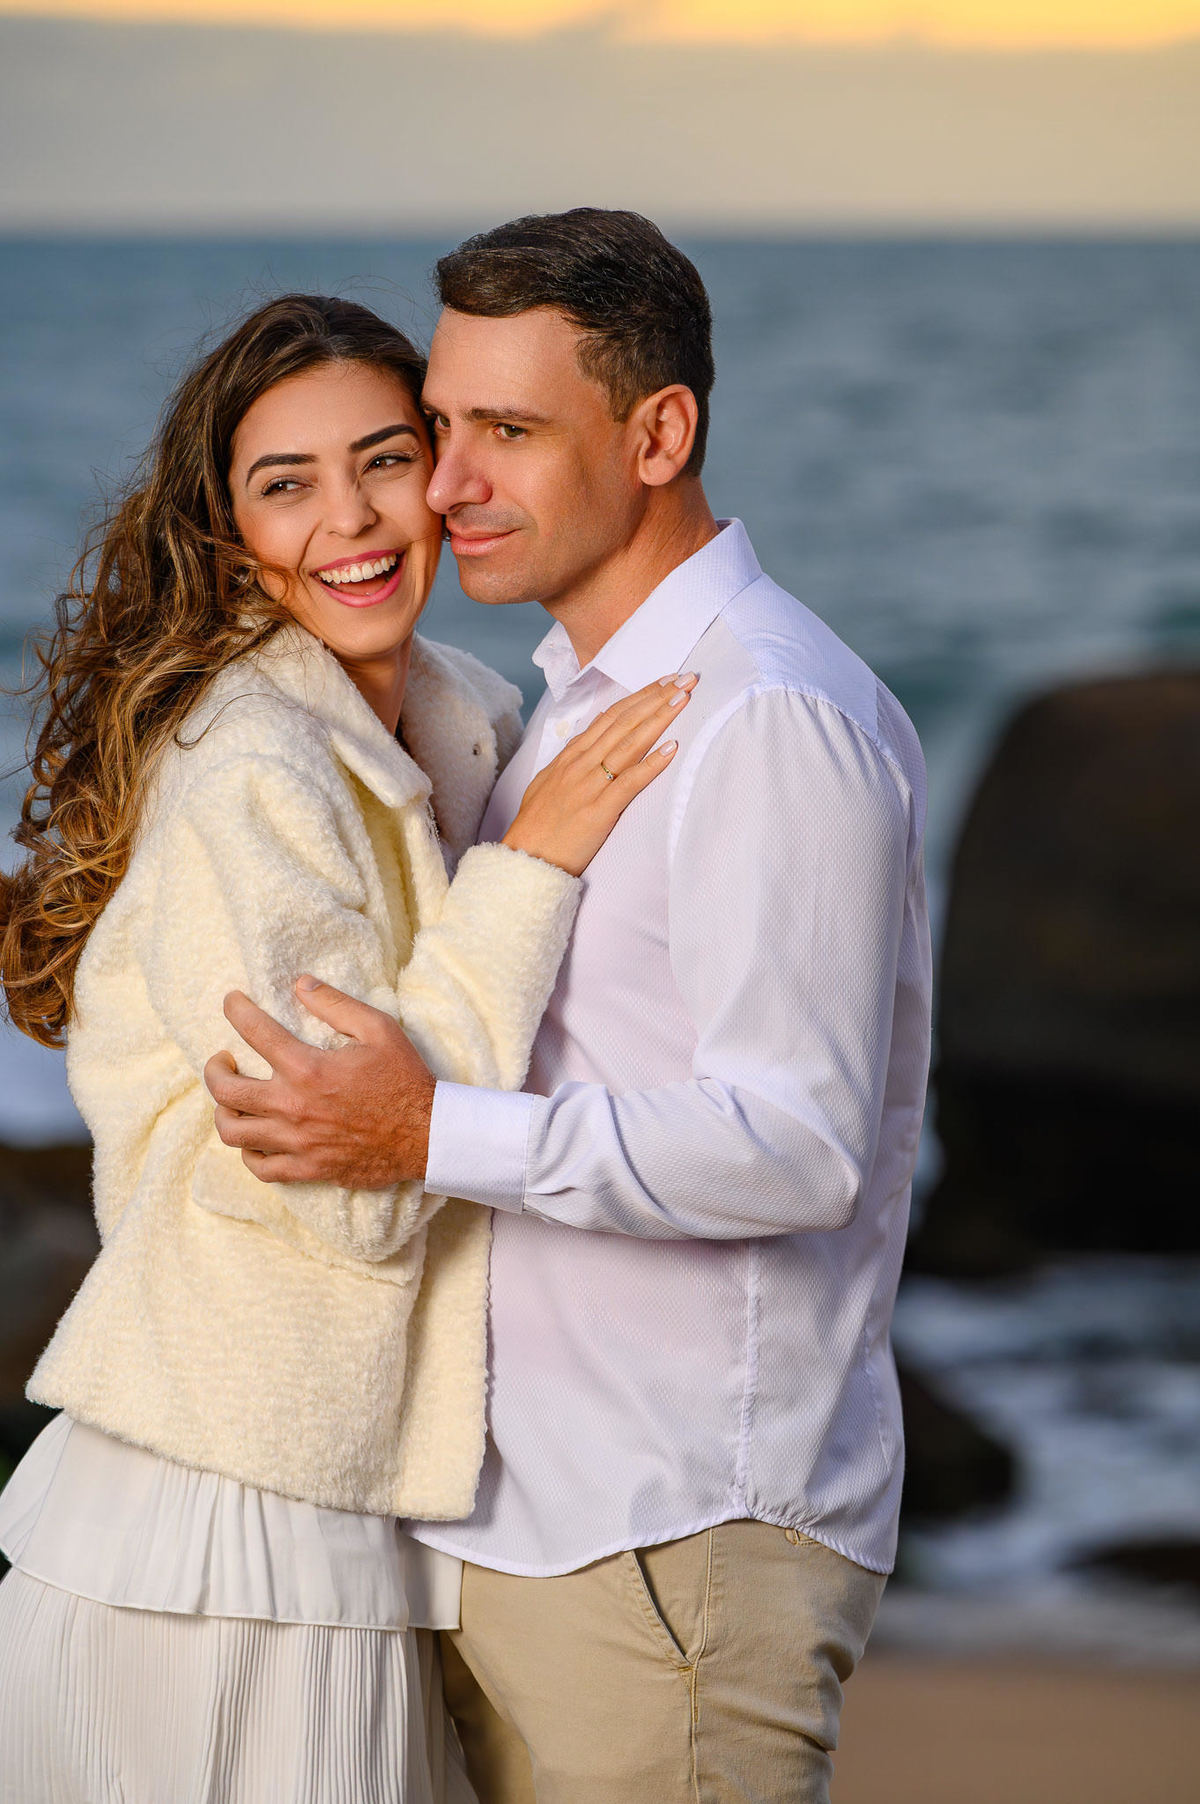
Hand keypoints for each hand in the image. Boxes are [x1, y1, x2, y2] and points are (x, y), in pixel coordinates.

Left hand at [204, 977, 435, 1186]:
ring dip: (223, 1111)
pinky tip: (255, 1136)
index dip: (236, 1010)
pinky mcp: (307, 1168)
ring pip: (233, 1131)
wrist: (426, 1135)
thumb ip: (335, 1005)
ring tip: (232, 1099)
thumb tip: (300, 984)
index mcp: (308, 1068)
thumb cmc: (404, 1079)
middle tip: (223, 1060)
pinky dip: (248, 1151)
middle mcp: (293, 1106)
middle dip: (214, 1069)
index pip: (254, 1032)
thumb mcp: (378, 1029)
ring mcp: (297, 1142)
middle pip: (226, 1090)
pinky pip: (260, 1167)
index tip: (231, 1002)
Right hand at [502, 672, 696, 875]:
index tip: (664, 681)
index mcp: (571, 756)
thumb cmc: (538, 824)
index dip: (640, 696)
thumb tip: (589, 734)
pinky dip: (652, 763)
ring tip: (683, 700)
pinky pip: (629, 782)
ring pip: (629, 744)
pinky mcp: (599, 810)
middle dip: (657, 698)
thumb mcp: (549, 781)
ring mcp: (589, 785)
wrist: (526, 857)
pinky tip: (672, 747)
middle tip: (685, 679)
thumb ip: (571, 757)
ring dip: (659, 718)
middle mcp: (581, 764)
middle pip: (624, 722)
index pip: (611, 716)